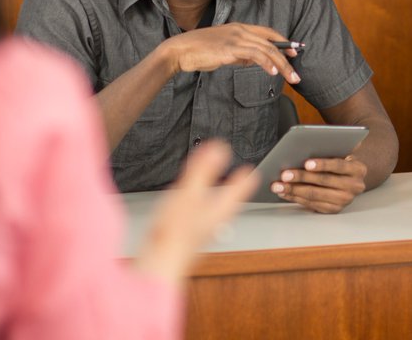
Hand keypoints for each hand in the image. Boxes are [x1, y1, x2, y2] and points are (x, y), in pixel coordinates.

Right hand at [133, 140, 257, 283]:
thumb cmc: (175, 232)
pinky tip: (188, 212)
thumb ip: (204, 170)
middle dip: (234, 189)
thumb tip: (220, 147)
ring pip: (213, 212)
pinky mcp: (185, 239)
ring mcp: (199, 233)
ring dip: (217, 199)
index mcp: (219, 210)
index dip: (244, 178)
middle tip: (240, 181)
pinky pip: (197, 220)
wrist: (159, 264)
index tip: (251, 170)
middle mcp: (213, 222)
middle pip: (228, 202)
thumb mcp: (190, 193)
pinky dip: (198, 210)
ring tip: (216, 193)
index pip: (238, 190)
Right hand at [159, 24, 300, 83]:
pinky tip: (273, 72)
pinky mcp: (230, 48)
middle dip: (287, 57)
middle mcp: (241, 30)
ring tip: (291, 77)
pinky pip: (255, 55)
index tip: (295, 50)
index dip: (283, 41)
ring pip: (267, 50)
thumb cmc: (199, 51)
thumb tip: (255, 61)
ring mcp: (236, 38)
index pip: (268, 32)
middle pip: (271, 42)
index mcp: (239, 28)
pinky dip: (267, 63)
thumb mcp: (224, 51)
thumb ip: (240, 54)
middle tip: (297, 71)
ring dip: (282, 65)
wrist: (180, 50)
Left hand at [271, 156, 368, 212]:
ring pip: (315, 195)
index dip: (323, 164)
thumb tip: (317, 142)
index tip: (306, 163)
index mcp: (358, 169)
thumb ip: (334, 147)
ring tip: (278, 185)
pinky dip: (295, 198)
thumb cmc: (341, 162)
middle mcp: (355, 187)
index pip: (339, 165)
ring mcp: (344, 201)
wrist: (351, 179)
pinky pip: (311, 205)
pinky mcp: (333, 210)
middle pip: (324, 181)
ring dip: (294, 190)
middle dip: (302, 177)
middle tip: (284, 174)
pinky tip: (284, 192)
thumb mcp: (344, 153)